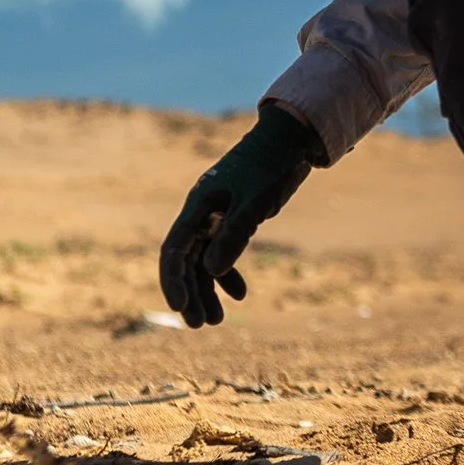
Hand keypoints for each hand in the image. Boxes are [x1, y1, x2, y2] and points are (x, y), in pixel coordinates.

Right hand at [158, 103, 326, 326]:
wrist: (290, 139)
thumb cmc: (271, 165)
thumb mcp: (255, 202)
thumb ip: (234, 235)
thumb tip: (211, 272)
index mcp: (198, 206)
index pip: (174, 250)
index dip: (172, 281)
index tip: (180, 308)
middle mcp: (201, 213)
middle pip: (186, 260)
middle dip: (191, 293)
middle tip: (200, 325)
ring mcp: (216, 216)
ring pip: (203, 260)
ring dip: (208, 289)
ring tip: (217, 320)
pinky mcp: (233, 218)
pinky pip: (221, 252)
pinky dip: (228, 274)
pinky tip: (241, 294)